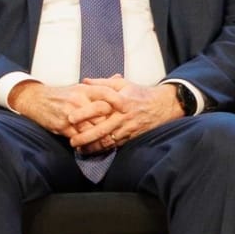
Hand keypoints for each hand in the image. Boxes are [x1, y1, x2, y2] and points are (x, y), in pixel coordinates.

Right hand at [6, 78, 113, 138]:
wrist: (35, 100)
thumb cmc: (61, 94)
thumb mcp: (80, 86)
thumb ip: (100, 84)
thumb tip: (119, 77)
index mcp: (84, 90)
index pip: (106, 93)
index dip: (118, 102)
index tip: (127, 109)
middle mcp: (78, 100)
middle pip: (102, 114)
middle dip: (112, 123)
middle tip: (121, 129)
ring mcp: (70, 114)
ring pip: (92, 129)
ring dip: (101, 136)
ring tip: (110, 141)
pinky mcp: (62, 126)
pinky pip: (79, 137)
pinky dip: (86, 143)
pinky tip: (92, 145)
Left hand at [62, 75, 182, 154]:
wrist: (163, 105)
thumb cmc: (140, 93)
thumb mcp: (122, 84)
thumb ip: (102, 83)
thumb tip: (83, 81)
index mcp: (120, 101)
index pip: (100, 108)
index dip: (84, 113)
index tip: (70, 118)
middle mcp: (123, 117)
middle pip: (102, 130)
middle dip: (85, 137)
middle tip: (71, 141)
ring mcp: (128, 129)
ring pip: (108, 141)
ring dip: (93, 147)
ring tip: (79, 150)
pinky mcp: (131, 137)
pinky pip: (116, 145)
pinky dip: (104, 150)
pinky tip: (93, 151)